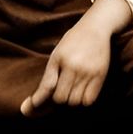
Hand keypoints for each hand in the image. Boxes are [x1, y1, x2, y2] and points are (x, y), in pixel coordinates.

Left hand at [20, 0, 130, 114]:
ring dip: (71, 101)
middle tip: (58, 94)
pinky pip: (89, 100)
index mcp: (59, 59)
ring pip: (75, 101)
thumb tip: (38, 97)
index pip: (47, 86)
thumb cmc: (73, 41)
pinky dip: (83, 100)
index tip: (32, 105)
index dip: (38, 100)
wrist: (96, 28)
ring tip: (71, 91)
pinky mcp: (100, 76)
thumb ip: (49, 75)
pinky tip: (81, 92)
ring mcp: (88, 72)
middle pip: (61, 98)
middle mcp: (73, 66)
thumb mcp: (57, 53)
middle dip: (57, 99)